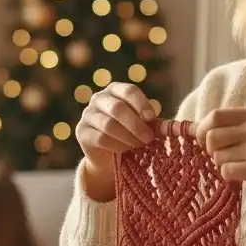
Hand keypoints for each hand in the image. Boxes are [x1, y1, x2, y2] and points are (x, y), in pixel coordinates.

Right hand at [75, 82, 156, 200]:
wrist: (109, 155)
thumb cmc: (130, 134)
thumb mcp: (142, 123)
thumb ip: (149, 121)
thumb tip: (164, 125)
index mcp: (115, 90)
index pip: (129, 91)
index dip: (142, 104)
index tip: (152, 118)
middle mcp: (99, 98)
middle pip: (118, 109)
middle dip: (136, 125)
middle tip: (149, 138)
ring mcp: (88, 114)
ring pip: (109, 125)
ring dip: (128, 137)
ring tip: (139, 145)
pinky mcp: (81, 132)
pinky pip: (101, 139)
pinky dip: (116, 146)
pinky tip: (124, 150)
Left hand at [193, 107, 245, 197]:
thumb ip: (227, 126)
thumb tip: (190, 128)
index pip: (215, 115)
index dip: (202, 128)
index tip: (203, 139)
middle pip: (211, 136)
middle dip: (208, 148)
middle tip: (218, 154)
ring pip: (217, 156)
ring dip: (220, 163)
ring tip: (237, 163)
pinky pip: (225, 171)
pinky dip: (228, 175)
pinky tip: (242, 173)